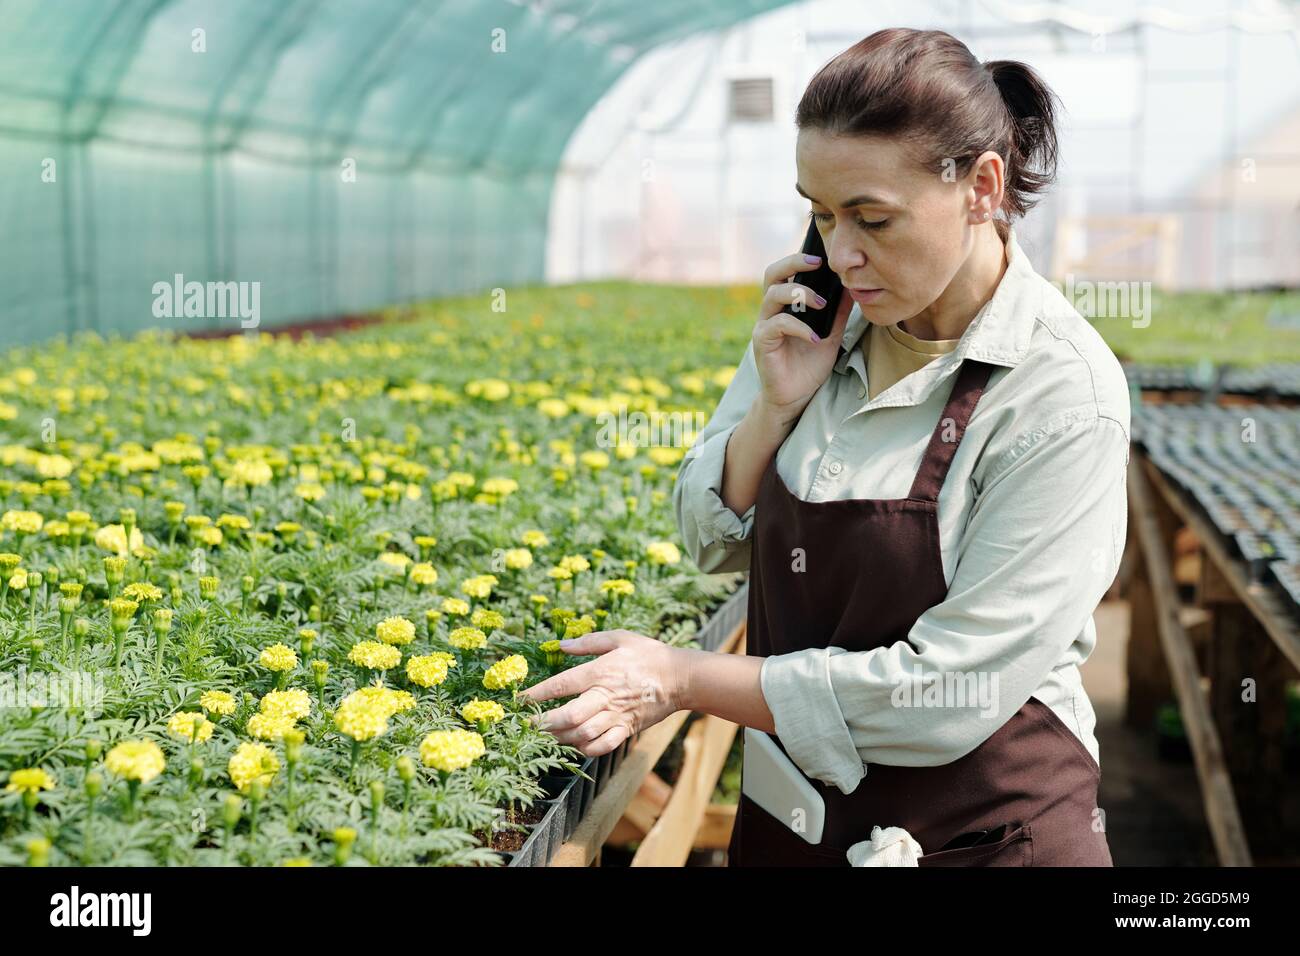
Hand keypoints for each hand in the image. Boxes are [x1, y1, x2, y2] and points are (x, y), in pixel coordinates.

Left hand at [516, 630, 685, 756]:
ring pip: (582, 734)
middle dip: (544, 722)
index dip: (537, 693)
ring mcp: (617, 716)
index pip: (561, 684)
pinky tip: (573, 744)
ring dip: (560, 738)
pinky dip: (584, 749)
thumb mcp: (620, 637)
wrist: (680, 678)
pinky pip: (602, 746)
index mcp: (601, 671)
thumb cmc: (649, 654)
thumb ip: (588, 642)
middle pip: (569, 715)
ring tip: (545, 736)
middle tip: (527, 724)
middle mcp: (606, 696)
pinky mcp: (627, 730)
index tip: (520, 700)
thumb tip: (559, 644)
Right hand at [753, 252, 853, 424]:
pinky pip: (778, 324)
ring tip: (822, 305)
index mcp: (785, 305)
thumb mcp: (831, 335)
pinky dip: (799, 327)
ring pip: (773, 295)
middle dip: (793, 263)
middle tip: (817, 263)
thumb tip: (852, 288)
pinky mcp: (762, 342)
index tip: (823, 256)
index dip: (800, 259)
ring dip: (800, 294)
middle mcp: (771, 311)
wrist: (794, 398)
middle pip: (772, 274)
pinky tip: (815, 338)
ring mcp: (764, 325)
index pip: (786, 272)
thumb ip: (838, 313)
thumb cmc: (808, 366)